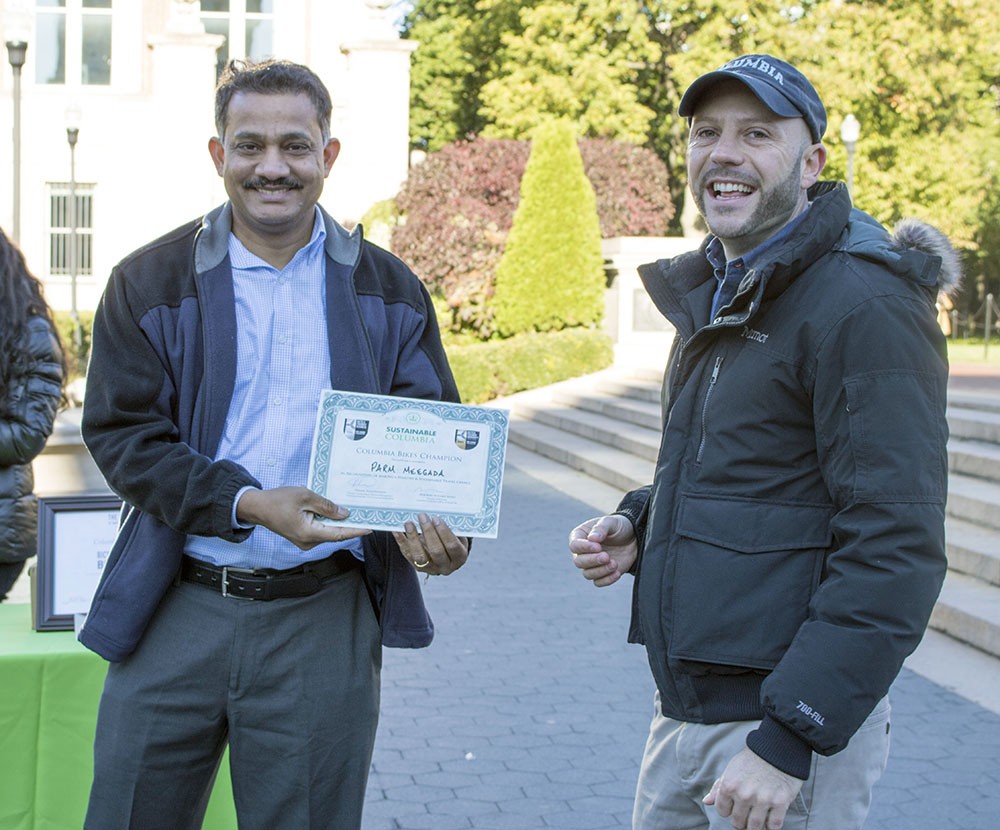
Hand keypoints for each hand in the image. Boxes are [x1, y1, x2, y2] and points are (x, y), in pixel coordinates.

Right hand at [236, 486, 370, 549]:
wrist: (257, 507)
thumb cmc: (278, 500)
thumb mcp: (305, 496)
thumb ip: (326, 506)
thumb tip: (344, 514)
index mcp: (309, 533)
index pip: (338, 534)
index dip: (356, 530)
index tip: (371, 527)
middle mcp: (308, 541)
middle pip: (334, 534)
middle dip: (350, 525)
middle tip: (367, 515)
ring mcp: (304, 541)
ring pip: (327, 532)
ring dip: (339, 523)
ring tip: (356, 512)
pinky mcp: (302, 536)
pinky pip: (320, 530)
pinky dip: (329, 522)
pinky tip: (337, 512)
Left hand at [392, 513, 468, 575]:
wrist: (446, 556)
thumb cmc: (452, 540)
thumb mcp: (458, 535)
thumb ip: (452, 527)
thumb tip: (438, 510)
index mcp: (459, 557)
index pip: (452, 546)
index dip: (444, 532)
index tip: (436, 518)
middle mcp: (446, 566)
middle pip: (436, 551)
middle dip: (428, 532)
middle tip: (422, 516)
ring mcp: (431, 568)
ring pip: (420, 556)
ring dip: (413, 538)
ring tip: (409, 523)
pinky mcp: (418, 567)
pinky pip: (408, 554)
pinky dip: (402, 541)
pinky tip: (397, 530)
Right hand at [568, 514, 636, 586]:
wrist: (633, 538)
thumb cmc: (618, 527)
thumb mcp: (611, 522)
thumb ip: (601, 528)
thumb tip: (592, 538)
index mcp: (580, 536)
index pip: (574, 545)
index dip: (584, 548)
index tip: (598, 546)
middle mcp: (583, 552)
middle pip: (579, 562)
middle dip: (593, 561)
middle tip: (607, 556)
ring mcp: (592, 564)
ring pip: (588, 574)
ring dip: (601, 571)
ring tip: (614, 563)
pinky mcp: (602, 573)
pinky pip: (598, 582)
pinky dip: (607, 579)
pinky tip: (617, 572)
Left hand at [704, 748, 803, 829]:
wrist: (777, 749)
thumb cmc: (751, 760)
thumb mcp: (731, 769)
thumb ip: (718, 787)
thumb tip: (706, 802)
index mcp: (729, 786)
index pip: (723, 811)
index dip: (728, 810)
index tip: (735, 805)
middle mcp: (743, 795)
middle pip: (738, 822)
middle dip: (742, 820)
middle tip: (747, 813)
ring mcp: (762, 800)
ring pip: (755, 827)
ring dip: (755, 826)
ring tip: (758, 818)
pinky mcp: (780, 803)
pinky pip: (774, 826)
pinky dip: (772, 826)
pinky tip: (771, 817)